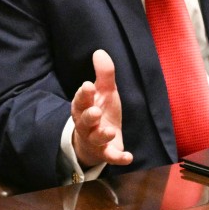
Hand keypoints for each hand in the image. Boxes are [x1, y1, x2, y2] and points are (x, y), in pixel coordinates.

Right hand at [71, 49, 133, 168]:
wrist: (93, 142)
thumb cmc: (99, 111)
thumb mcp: (104, 92)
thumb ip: (104, 74)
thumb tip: (100, 51)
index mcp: (83, 107)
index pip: (81, 100)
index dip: (84, 94)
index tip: (88, 85)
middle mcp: (86, 124)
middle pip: (84, 120)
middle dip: (89, 116)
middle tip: (95, 111)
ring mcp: (95, 140)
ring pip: (96, 138)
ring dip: (102, 135)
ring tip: (110, 131)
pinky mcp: (105, 153)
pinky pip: (110, 157)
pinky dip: (118, 158)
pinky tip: (127, 157)